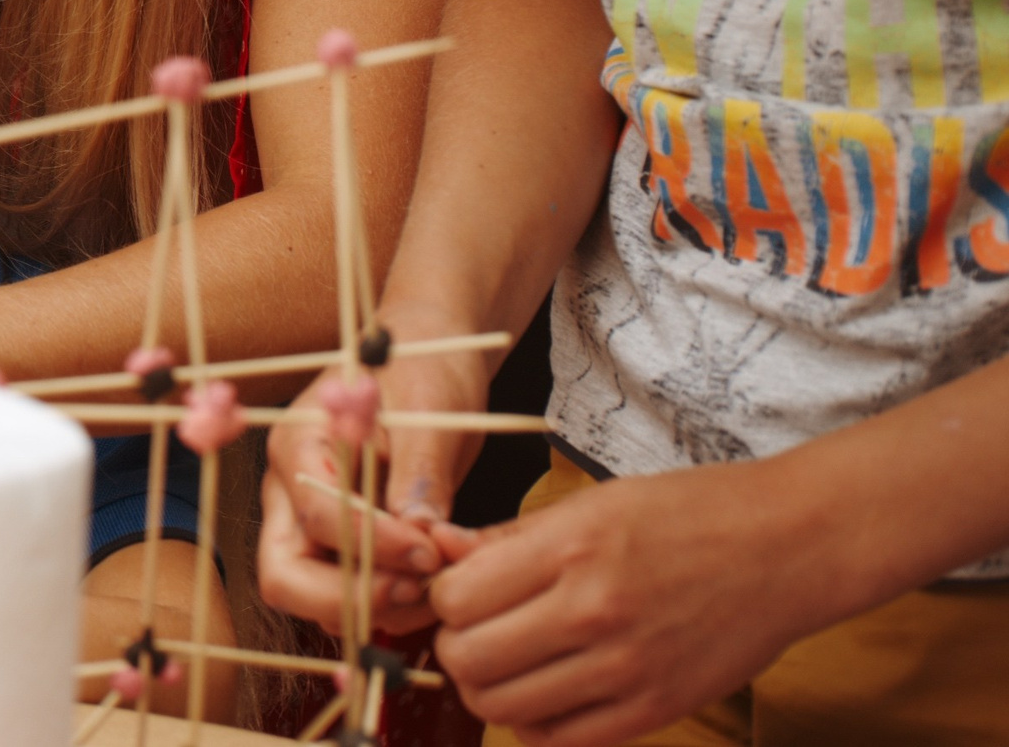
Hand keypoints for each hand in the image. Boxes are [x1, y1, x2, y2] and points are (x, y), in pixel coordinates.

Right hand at [257, 352, 487, 631]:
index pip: (317, 516)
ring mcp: (309, 522)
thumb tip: (421, 534)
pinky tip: (433, 585)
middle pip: (285, 575)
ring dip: (375, 609)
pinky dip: (387, 606)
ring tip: (440, 587)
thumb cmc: (424, 371)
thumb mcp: (430, 411)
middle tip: (418, 590)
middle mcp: (290, 490)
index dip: (373, 545)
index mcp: (299, 445)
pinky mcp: (339, 544)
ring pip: (313, 597)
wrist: (431, 357)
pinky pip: (347, 596)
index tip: (432, 552)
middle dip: (349, 599)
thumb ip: (420, 471)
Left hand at [429, 461, 812, 746]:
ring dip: (490, 688)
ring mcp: (627, 669)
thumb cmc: (690, 513)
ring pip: (503, 707)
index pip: (456, 598)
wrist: (789, 548)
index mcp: (570, 549)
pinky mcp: (656, 709)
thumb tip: (438, 550)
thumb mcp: (592, 504)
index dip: (445, 597)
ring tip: (510, 662)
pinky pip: (562, 740)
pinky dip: (536, 723)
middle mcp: (593, 612)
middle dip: (457, 646)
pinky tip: (548, 693)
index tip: (463, 590)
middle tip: (478, 630)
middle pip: (469, 660)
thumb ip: (509, 537)